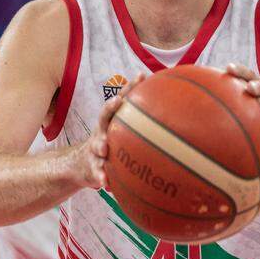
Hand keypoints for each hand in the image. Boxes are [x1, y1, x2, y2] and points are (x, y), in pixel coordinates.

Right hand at [77, 73, 145, 188]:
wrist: (81, 166)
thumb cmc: (111, 147)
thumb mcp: (123, 136)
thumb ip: (144, 128)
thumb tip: (178, 121)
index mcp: (112, 122)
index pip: (121, 100)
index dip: (130, 87)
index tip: (141, 76)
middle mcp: (101, 131)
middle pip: (104, 115)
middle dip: (110, 107)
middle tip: (118, 101)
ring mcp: (94, 148)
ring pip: (97, 144)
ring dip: (101, 144)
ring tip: (105, 147)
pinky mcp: (91, 166)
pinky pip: (96, 171)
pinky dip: (100, 175)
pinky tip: (105, 182)